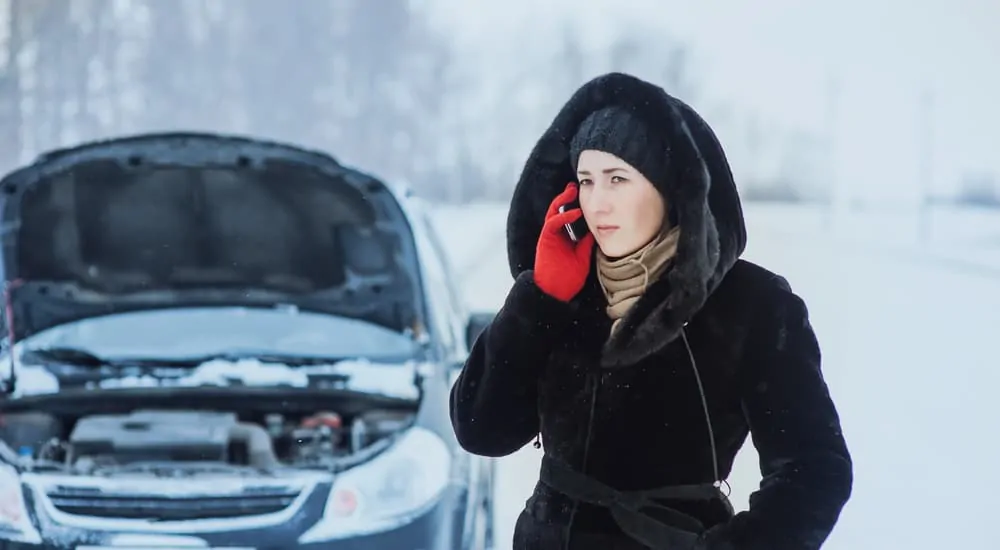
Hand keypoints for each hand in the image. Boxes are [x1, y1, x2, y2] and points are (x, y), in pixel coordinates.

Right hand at [533, 183, 594, 301]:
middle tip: (575, 185)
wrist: (556, 293)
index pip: (567, 216)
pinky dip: (563, 216)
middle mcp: (554, 235)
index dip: (574, 204)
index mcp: (562, 238)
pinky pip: (552, 223)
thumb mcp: (583, 256)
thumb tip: (596, 230)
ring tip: (572, 190)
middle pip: (558, 210)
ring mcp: (548, 237)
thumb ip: (586, 243)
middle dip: (565, 197)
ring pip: (552, 212)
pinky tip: (576, 212)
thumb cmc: (569, 279)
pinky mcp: (545, 241)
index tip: (584, 194)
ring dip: (562, 200)